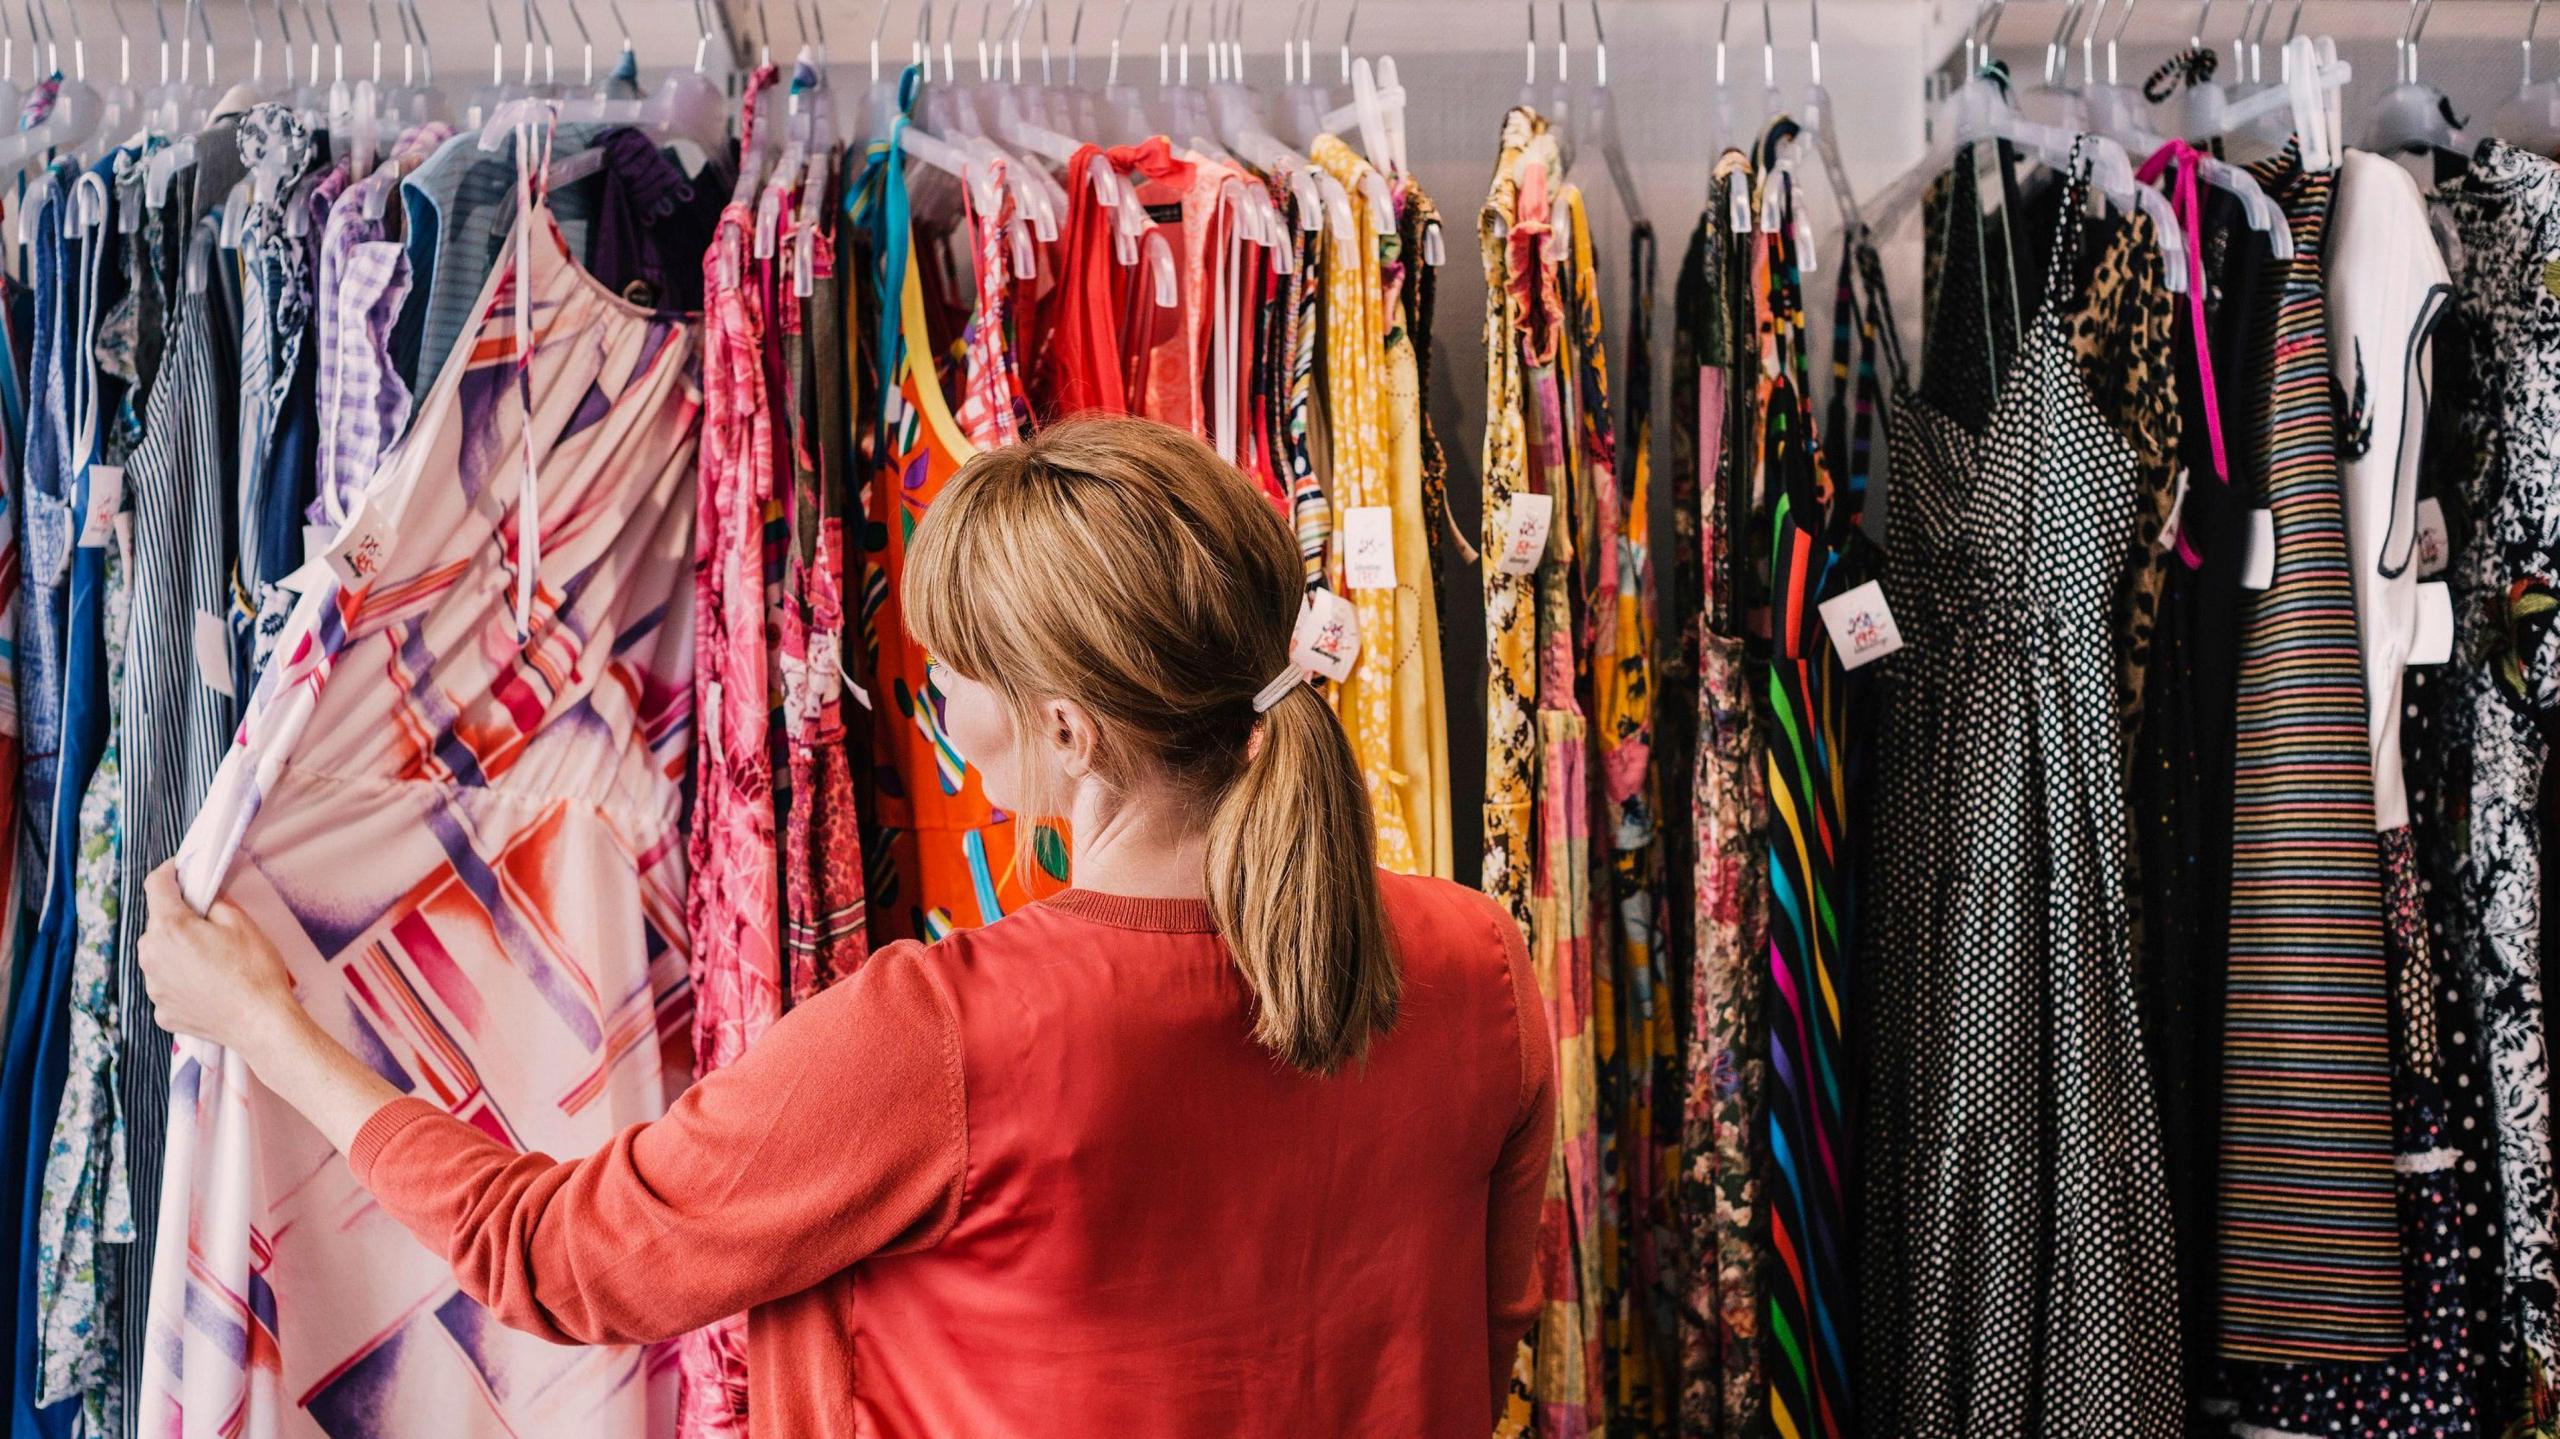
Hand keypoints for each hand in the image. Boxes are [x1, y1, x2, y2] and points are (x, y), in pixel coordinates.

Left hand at [137, 861, 301, 1057]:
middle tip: (211, 927)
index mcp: (169, 927)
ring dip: (178, 952)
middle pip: (158, 925)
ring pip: (160, 956)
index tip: (179, 870)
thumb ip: (214, 901)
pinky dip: (182, 982)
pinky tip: (209, 987)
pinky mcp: (162, 1012)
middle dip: (179, 920)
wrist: (261, 1023)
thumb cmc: (255, 970)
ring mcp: (153, 987)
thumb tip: (203, 896)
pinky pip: (167, 986)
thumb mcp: (241, 922)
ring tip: (213, 963)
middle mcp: (151, 956)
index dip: (168, 872)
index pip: (156, 885)